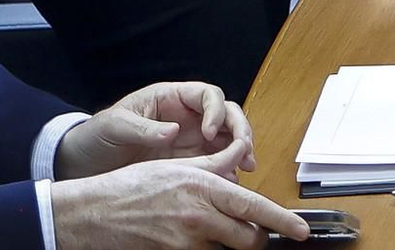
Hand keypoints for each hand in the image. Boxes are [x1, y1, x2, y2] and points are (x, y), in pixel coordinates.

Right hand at [51, 159, 307, 248]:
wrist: (92, 213)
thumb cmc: (132, 186)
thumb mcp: (176, 165)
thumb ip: (214, 163)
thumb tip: (241, 154)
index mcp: (204, 185)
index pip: (254, 207)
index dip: (282, 221)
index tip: (301, 231)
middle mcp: (199, 214)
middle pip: (247, 238)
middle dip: (254, 238)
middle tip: (250, 232)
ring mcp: (185, 241)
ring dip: (227, 245)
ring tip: (212, 231)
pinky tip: (191, 239)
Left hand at [56, 82, 255, 182]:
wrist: (84, 163)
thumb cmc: (98, 135)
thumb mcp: (114, 126)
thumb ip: (142, 127)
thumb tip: (172, 132)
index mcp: (172, 98)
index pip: (207, 95)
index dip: (215, 111)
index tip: (208, 132)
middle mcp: (188, 116)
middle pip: (226, 114)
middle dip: (240, 129)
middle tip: (244, 151)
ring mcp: (190, 140)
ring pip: (226, 139)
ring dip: (240, 150)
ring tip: (245, 168)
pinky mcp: (188, 162)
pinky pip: (214, 163)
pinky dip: (226, 170)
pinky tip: (229, 183)